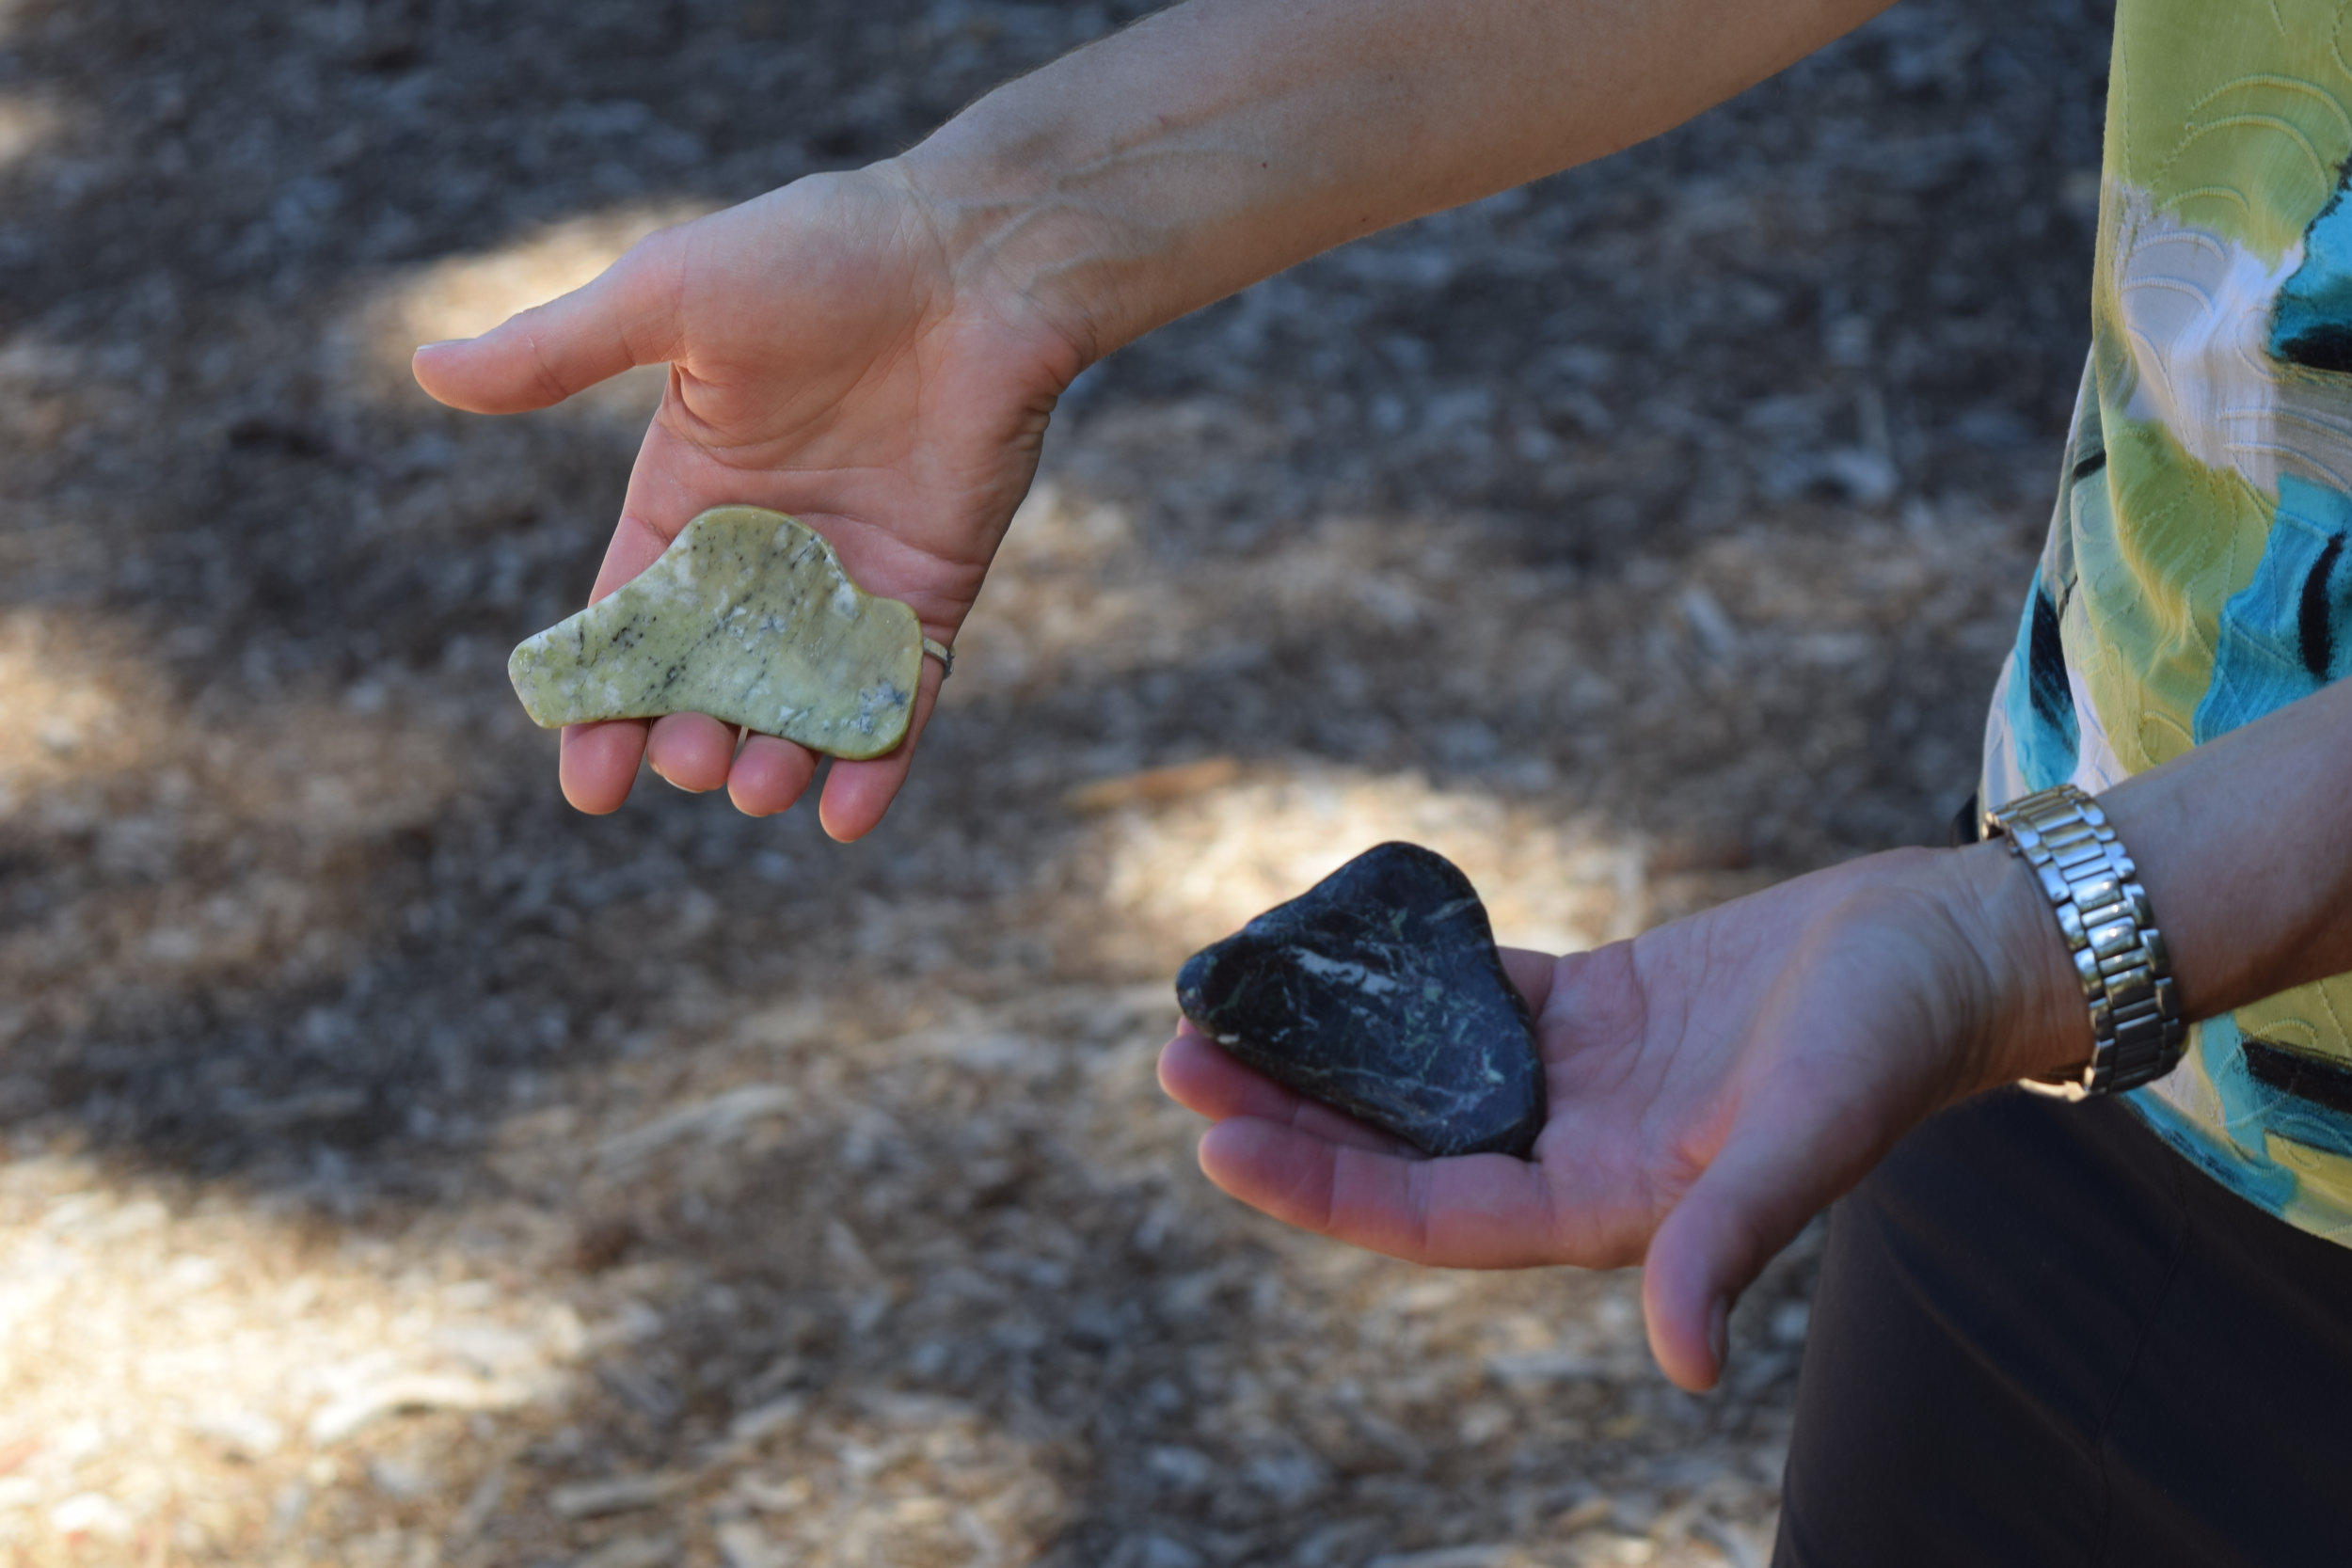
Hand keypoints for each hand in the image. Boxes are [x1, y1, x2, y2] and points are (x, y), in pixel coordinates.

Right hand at [411, 166, 1083, 837]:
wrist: (972, 258)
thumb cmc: (815, 258)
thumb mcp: (667, 301)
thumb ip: (557, 352)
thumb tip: (426, 366)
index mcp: (688, 501)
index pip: (629, 626)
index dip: (603, 705)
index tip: (586, 782)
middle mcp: (764, 557)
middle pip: (711, 683)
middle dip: (688, 737)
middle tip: (686, 756)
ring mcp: (850, 584)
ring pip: (801, 705)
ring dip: (775, 760)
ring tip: (756, 782)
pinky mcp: (933, 595)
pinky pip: (902, 698)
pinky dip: (879, 761)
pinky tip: (847, 815)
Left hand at [1158, 841, 2086, 1389]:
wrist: (1951, 949)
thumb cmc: (1891, 1042)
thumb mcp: (1807, 1133)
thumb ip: (1732, 1237)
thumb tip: (1683, 1361)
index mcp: (1612, 1209)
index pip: (1434, 1216)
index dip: (1323, 1187)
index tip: (1218, 1139)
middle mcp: (1578, 1155)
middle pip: (1402, 1146)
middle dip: (1292, 1112)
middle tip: (1178, 1056)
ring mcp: (1580, 1082)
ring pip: (1422, 1072)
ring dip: (1330, 1045)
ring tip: (1222, 1001)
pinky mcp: (1594, 1009)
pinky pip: (1472, 995)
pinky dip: (1402, 977)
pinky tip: (1331, 947)